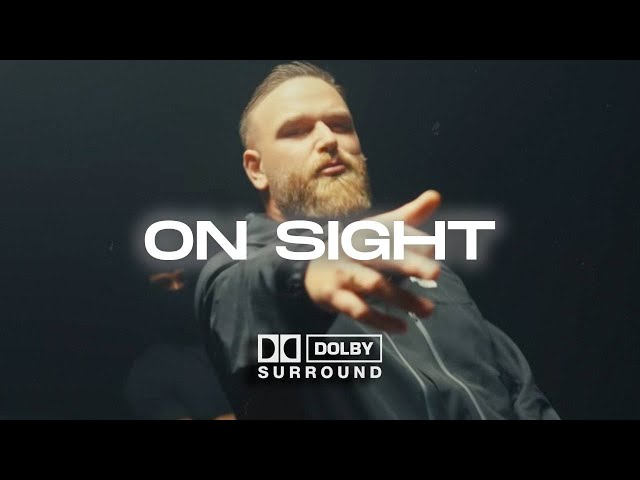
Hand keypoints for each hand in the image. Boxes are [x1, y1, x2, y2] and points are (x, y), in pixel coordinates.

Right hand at [304, 190, 440, 332]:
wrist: (308, 265)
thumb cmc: (355, 247)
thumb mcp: (378, 229)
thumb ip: (409, 216)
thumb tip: (436, 195)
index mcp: (368, 231)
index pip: (393, 232)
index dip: (413, 239)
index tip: (433, 246)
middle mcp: (355, 250)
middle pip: (383, 254)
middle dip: (409, 263)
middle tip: (436, 273)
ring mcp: (344, 273)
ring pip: (373, 285)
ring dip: (401, 298)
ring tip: (429, 310)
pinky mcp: (336, 297)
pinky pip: (359, 310)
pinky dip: (381, 320)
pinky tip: (402, 326)